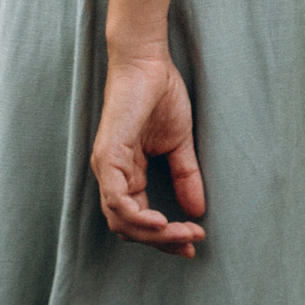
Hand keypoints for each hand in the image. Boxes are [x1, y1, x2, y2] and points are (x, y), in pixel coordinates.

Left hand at [89, 42, 206, 255]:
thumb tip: (198, 211)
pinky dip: (137, 217)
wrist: (148, 61)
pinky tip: (161, 222)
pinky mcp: (107, 155)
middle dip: (162, 241)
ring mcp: (106, 167)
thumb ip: (185, 176)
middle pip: (129, 228)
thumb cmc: (160, 94)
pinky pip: (116, 199)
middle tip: (190, 243)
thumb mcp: (179, 143)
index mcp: (126, 173)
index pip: (139, 219)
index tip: (192, 243)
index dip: (164, 236)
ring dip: (153, 234)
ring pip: (121, 220)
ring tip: (182, 233)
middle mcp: (111, 175)